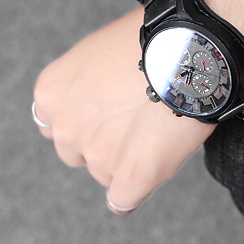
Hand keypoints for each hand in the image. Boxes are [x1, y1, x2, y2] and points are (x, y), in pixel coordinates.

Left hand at [33, 6, 215, 212]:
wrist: (191, 51)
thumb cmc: (155, 43)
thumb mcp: (99, 53)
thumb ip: (86, 87)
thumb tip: (102, 108)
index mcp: (52, 94)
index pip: (56, 127)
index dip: (86, 123)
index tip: (109, 118)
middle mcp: (67, 128)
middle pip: (79, 155)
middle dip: (103, 145)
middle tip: (136, 127)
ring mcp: (99, 155)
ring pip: (105, 176)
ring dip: (126, 163)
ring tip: (156, 136)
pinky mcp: (132, 177)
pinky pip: (123, 201)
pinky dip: (135, 193)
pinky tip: (149, 176)